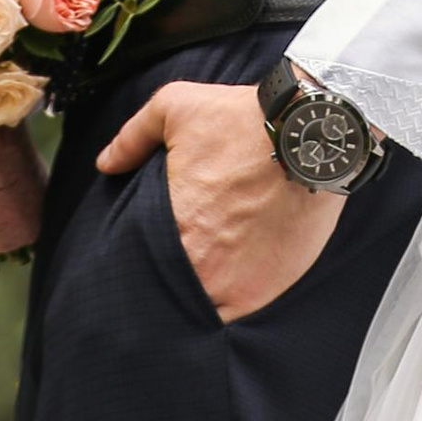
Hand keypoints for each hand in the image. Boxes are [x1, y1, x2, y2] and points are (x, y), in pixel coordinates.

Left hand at [95, 76, 341, 318]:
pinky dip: (229, 302)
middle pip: (167, 289)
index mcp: (171, 226)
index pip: (136, 265)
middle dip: (164, 279)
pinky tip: (229, 281)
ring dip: (196, 297)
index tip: (141, 253)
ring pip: (200, 308)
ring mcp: (235, 284)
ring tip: (200, 274)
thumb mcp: (178, 107)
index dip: (136, 262)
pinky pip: (234, 313)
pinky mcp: (267, 290)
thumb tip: (106, 162)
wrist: (316, 133)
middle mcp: (200, 265)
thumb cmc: (247, 120)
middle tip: (171, 263)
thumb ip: (133, 135)